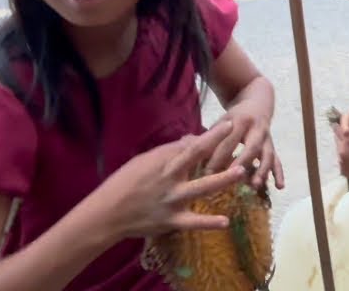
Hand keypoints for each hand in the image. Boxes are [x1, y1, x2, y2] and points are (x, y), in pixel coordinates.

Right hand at [93, 121, 247, 239]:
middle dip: (216, 145)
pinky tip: (226, 221)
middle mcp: (169, 178)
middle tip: (236, 135)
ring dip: (222, 179)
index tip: (228, 126)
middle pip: (195, 157)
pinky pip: (193, 222)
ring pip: (200, 187)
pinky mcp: (171, 221)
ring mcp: (172, 200)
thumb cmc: (124, 183)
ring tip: (241, 172)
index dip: (210, 135)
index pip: (189, 145)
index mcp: (161, 162)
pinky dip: (209, 222)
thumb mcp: (143, 161)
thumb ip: (169, 152)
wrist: (107, 214)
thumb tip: (191, 140)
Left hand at [207, 101, 285, 190]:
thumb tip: (190, 154)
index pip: (228, 141)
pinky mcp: (273, 146)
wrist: (258, 100)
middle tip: (232, 178)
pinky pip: (277, 160)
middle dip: (242, 163)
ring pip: (267, 154)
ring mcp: (267, 138)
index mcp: (240, 121)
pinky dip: (279, 173)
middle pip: (251, 147)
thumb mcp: (222, 121)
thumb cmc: (234, 116)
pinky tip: (279, 187)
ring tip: (256, 186)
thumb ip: (210, 137)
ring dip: (262, 170)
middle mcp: (256, 129)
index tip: (207, 174)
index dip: (218, 157)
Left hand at [333, 124, 348, 189]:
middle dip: (342, 137)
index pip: (338, 128)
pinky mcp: (341, 169)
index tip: (344, 124)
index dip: (341, 126)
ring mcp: (340, 161)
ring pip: (338, 149)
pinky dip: (345, 158)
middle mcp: (341, 150)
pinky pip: (341, 160)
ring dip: (343, 147)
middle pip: (337, 139)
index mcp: (348, 141)